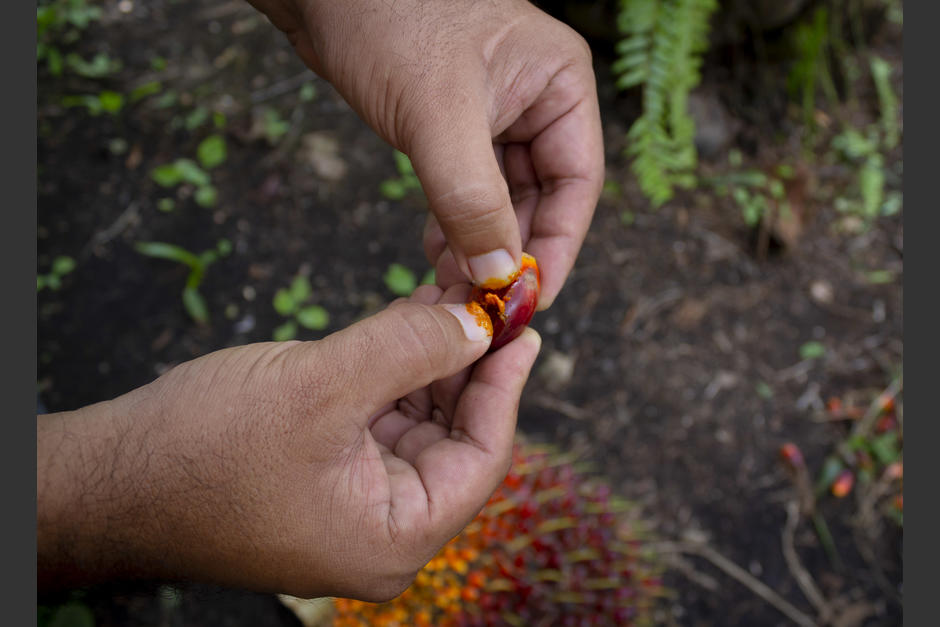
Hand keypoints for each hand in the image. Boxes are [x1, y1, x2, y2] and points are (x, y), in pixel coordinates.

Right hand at [37, 285, 540, 599]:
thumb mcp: (320, 387)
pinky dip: (395, 367)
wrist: (109, 476)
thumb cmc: (203, 449)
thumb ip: (409, 349)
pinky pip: (379, 414)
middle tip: (490, 297)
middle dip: (468, 361)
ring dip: (432, 356)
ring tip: (454, 293)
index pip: (480, 458)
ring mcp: (353, 499)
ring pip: (418, 418)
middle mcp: (381, 528)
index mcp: (393, 537)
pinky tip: (412, 316)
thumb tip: (479, 319)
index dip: (504, 384)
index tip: (523, 324)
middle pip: (453, 435)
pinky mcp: (325, 470)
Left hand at [248, 0, 604, 307]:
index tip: (532, 299)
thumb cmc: (387, 19)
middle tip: (483, 303)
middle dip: (510, 251)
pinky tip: (437, 253)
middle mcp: (535, 99)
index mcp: (559, 84)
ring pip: (501, 198)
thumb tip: (499, 274)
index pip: (577, 183)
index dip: (557, 247)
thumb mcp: (437, 116)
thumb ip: (472, 200)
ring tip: (454, 284)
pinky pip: (467, 188)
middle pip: (541, 197)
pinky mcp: (453, 123)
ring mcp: (494, 111)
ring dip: (480, 244)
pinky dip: (454, 224)